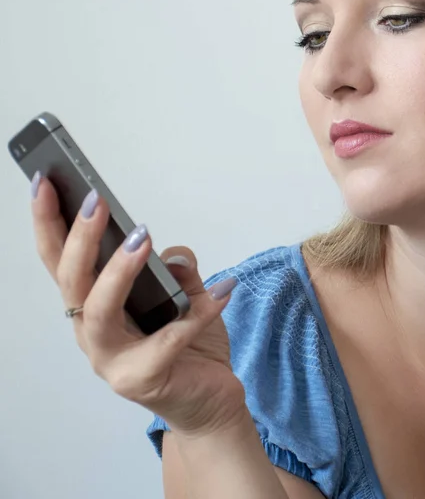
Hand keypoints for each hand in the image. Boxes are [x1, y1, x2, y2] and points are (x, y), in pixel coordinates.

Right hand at [31, 173, 246, 438]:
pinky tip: (223, 290)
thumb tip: (174, 255)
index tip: (44, 181)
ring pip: (101, 312)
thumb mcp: (184, 295)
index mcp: (94, 306)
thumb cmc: (188, 344)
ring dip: (119, 271)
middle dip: (79, 238)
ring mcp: (112, 361)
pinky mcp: (142, 380)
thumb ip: (176, 272)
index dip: (49, 223)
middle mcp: (93, 333)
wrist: (207, 399)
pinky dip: (198, 310)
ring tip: (141, 238)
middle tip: (94, 201)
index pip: (61, 262)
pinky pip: (169, 340)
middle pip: (72, 282)